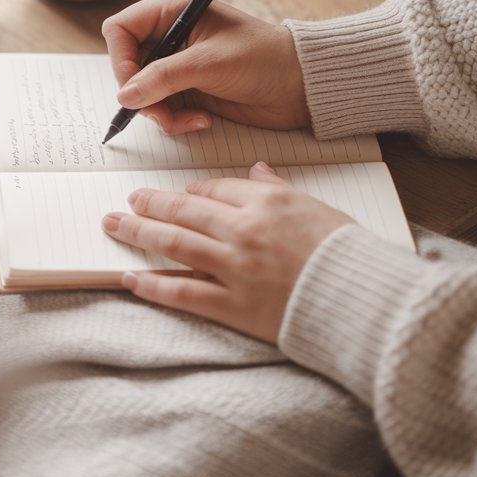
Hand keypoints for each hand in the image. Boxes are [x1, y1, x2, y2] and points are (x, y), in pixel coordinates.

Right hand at [101, 0, 309, 134]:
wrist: (299, 86)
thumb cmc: (264, 59)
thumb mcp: (209, 63)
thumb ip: (163, 78)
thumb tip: (126, 95)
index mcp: (175, 9)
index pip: (121, 29)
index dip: (121, 60)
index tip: (133, 88)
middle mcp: (172, 34)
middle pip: (128, 64)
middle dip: (141, 94)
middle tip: (160, 112)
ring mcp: (179, 63)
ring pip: (143, 91)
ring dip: (160, 112)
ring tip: (187, 121)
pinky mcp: (188, 89)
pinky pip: (162, 108)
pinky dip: (175, 120)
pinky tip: (201, 120)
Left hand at [102, 163, 351, 342]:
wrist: (362, 301)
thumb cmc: (345, 252)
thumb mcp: (315, 207)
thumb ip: (278, 188)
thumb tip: (257, 170)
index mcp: (266, 201)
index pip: (216, 188)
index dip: (192, 190)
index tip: (179, 193)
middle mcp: (244, 230)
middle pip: (184, 210)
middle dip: (151, 203)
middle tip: (129, 200)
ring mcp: (235, 268)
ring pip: (174, 244)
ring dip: (139, 232)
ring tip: (114, 225)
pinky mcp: (233, 306)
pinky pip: (183, 293)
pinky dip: (153, 285)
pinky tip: (130, 278)